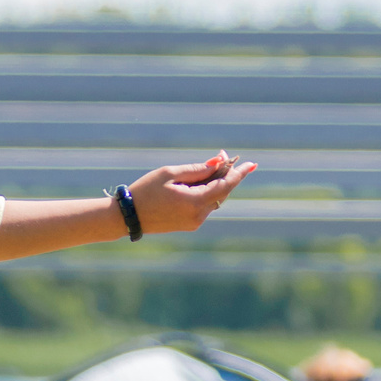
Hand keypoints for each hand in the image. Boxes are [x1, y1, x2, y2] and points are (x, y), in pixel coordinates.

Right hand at [129, 151, 254, 234]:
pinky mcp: (189, 225)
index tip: (252, 164)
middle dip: (225, 174)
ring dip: (216, 183)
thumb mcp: (170, 174)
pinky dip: (207, 193)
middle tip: (223, 156)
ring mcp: (195, 222)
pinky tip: (201, 181)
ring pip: (215, 200)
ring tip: (211, 166)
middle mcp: (199, 215)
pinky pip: (205, 206)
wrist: (128, 217)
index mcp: (195, 202)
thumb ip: (197, 169)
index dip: (240, 173)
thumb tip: (219, 163)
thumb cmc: (145, 191)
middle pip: (222, 192)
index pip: (225, 186)